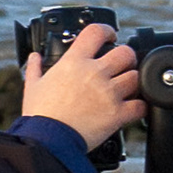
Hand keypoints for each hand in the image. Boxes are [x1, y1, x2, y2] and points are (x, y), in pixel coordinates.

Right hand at [19, 20, 143, 148]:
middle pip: (125, 53)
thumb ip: (35, 69)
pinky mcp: (117, 114)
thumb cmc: (39, 115)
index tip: (110, 36)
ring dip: (133, 82)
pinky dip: (140, 107)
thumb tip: (34, 57)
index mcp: (74, 62)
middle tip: (122, 65)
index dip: (107, 30)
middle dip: (127, 57)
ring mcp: (108, 93)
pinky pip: (140, 106)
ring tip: (126, 88)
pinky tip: (134, 109)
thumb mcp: (32, 86)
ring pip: (136, 77)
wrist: (47, 141)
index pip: (96, 32)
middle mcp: (94, 73)